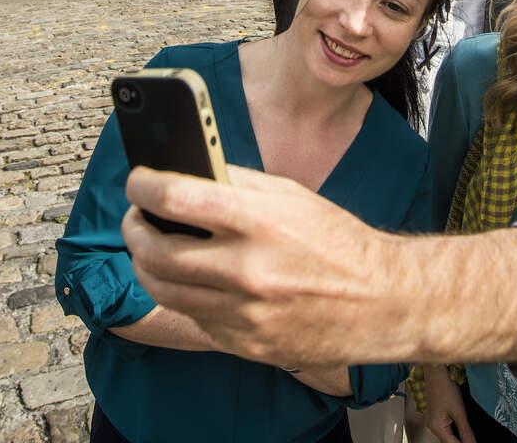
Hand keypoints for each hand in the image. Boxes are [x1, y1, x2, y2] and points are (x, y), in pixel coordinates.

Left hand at [121, 165, 417, 366]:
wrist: (382, 302)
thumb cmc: (337, 242)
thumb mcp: (290, 196)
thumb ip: (235, 184)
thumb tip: (183, 172)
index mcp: (259, 222)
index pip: (174, 199)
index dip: (141, 187)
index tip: (137, 182)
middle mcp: (247, 271)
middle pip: (154, 253)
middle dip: (134, 230)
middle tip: (136, 219)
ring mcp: (244, 315)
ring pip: (163, 290)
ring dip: (146, 265)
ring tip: (152, 248)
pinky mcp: (245, 345)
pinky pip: (194, 317)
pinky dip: (185, 295)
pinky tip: (196, 280)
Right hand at [422, 365, 475, 442]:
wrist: (437, 373)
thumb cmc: (446, 389)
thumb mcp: (459, 412)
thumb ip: (466, 431)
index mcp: (437, 427)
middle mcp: (433, 427)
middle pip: (449, 442)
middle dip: (462, 442)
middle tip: (474, 439)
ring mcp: (433, 421)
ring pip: (448, 436)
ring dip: (459, 438)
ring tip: (470, 436)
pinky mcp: (436, 416)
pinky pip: (446, 429)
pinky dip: (455, 431)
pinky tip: (464, 430)